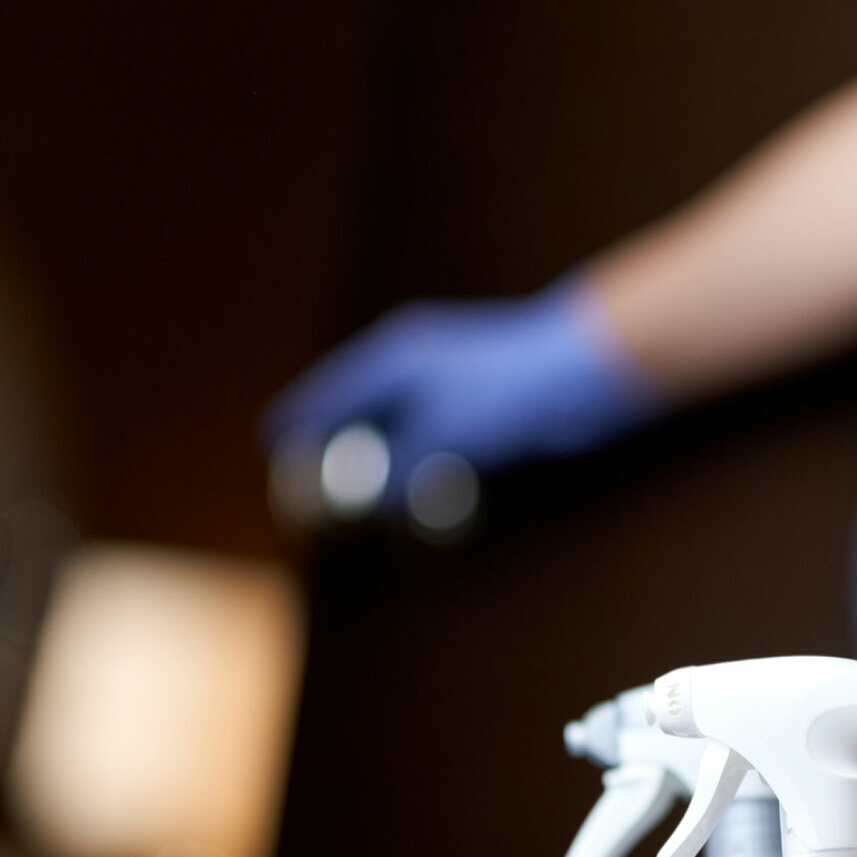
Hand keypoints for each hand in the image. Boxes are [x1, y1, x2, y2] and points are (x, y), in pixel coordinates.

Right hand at [259, 276, 659, 504]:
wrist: (587, 374)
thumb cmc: (510, 392)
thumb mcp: (441, 436)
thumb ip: (395, 468)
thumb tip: (359, 498)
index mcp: (394, 358)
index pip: (328, 393)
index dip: (298, 421)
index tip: (269, 446)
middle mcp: (416, 367)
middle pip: (357, 411)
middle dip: (331, 447)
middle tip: (303, 483)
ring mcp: (449, 386)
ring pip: (396, 430)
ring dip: (375, 463)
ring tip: (349, 498)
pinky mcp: (481, 410)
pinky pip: (431, 442)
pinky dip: (414, 467)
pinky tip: (410, 493)